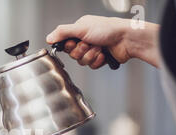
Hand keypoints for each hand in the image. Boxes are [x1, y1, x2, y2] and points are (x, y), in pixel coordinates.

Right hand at [46, 15, 160, 68]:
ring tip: (99, 48)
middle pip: (73, 54)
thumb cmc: (108, 29)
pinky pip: (91, 66)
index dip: (70, 46)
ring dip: (90, 56)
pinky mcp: (100, 58)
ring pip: (82, 61)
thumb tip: (48, 38)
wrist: (126, 39)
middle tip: (89, 44)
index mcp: (80, 30)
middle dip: (82, 51)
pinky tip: (103, 54)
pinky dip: (97, 61)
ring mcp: (93, 49)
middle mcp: (86, 39)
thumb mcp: (81, 27)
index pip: (65, 43)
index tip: (75, 43)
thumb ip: (62, 32)